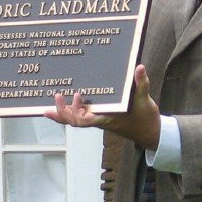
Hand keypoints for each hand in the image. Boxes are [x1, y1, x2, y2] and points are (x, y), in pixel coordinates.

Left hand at [44, 65, 160, 148]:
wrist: (150, 133)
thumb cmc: (146, 119)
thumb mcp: (145, 101)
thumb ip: (142, 84)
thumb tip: (139, 68)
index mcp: (107, 119)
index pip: (86, 120)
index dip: (77, 111)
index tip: (77, 95)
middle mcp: (99, 120)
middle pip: (74, 121)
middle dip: (62, 112)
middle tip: (57, 95)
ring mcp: (97, 120)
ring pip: (75, 120)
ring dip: (62, 112)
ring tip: (51, 102)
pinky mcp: (99, 117)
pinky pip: (80, 117)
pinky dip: (69, 111)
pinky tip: (62, 104)